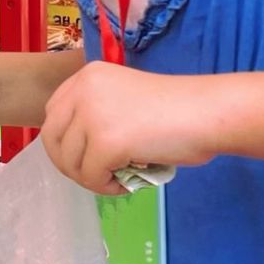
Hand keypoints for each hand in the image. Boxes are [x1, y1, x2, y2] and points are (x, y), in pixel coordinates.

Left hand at [38, 60, 218, 196]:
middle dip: (70, 164)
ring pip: (70, 162)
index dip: (64, 142)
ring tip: (120, 178)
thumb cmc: (178, 109)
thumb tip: (69, 150)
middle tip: (96, 176)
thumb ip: (95, 114)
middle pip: (52, 139)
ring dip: (91, 178)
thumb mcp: (123, 100)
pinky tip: (129, 184)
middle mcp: (83, 89)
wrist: (210, 113)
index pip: (53, 114)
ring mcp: (92, 115)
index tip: (84, 157)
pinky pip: (91, 177)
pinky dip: (107, 187)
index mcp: (87, 76)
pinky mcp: (105, 142)